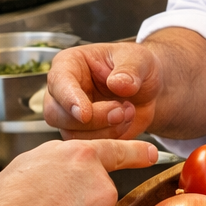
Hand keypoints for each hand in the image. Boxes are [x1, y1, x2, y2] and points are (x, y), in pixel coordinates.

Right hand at [0, 138, 156, 205]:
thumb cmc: (5, 205)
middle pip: (97, 193)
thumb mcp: (26, 165)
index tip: (151, 153)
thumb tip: (59, 172)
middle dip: (79, 205)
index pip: (116, 150)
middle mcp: (100, 183)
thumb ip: (55, 163)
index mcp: (79, 157)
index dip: (135, 152)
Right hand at [46, 42, 162, 139]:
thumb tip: (117, 83)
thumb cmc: (137, 67)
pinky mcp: (82, 134)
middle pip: (56, 114)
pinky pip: (87, 146)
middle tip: (119, 112)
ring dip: (105, 130)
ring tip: (128, 112)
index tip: (85, 114)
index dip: (69, 99)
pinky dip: (111, 139)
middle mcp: (63, 91)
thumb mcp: (139, 59)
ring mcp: (70, 115)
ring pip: (71, 134)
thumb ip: (129, 69)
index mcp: (69, 64)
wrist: (149, 89)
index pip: (58, 82)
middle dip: (92, 119)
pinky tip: (126, 122)